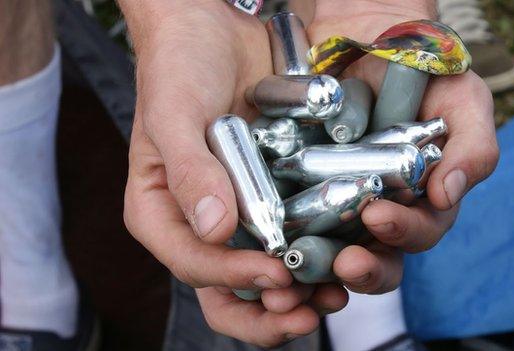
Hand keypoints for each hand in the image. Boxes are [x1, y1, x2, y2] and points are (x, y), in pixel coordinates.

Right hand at [120, 1, 344, 346]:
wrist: (213, 32)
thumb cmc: (178, 68)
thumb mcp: (174, 114)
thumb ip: (189, 171)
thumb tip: (215, 231)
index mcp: (164, 213)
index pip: (193, 264)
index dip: (234, 278)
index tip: (275, 274)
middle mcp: (203, 223)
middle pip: (228, 288)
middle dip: (268, 310)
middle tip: (306, 309)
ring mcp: (243, 213)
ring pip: (267, 272)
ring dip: (301, 292)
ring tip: (334, 295)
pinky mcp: (277, 195)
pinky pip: (298, 234)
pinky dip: (322, 253)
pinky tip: (348, 257)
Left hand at [285, 0, 498, 293]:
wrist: (373, 39)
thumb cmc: (428, 73)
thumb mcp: (463, 102)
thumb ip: (472, 148)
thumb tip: (448, 196)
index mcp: (422, 200)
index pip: (418, 232)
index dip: (403, 232)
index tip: (379, 215)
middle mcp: (382, 209)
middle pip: (376, 257)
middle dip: (363, 266)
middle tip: (345, 262)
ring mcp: (340, 201)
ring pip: (332, 249)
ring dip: (320, 263)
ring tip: (303, 260)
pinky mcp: (303, 187)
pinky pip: (293, 218)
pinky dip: (285, 233)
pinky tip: (274, 239)